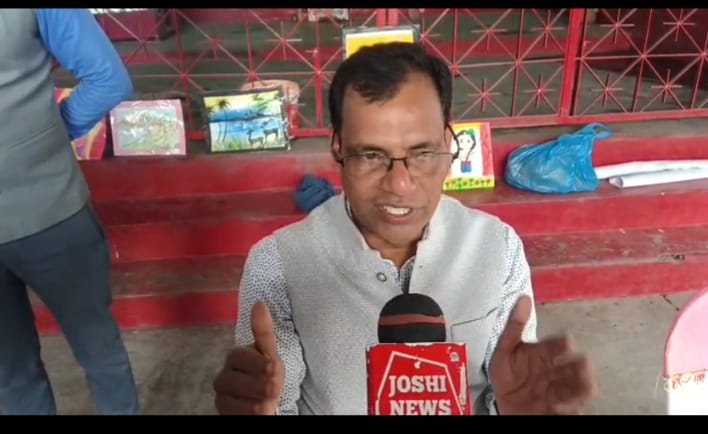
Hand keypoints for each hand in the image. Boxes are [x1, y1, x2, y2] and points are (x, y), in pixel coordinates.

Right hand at [214, 301, 283, 414]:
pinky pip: (233, 413)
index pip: (240, 356)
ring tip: (269, 402)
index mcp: (235, 357)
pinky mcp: (223, 412)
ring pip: (234, 398)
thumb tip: (259, 303)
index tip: (274, 367)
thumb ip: (263, 331)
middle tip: (275, 387)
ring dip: (257, 401)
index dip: (258, 363)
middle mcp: (223, 376)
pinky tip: (261, 410)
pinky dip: (249, 413)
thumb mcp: (270, 353)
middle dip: (261, 384)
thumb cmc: (268, 374)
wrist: (268, 399)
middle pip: (236, 380)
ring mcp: (222, 396)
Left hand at [489, 295, 597, 414]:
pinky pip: (565, 410)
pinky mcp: (555, 410)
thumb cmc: (507, 374)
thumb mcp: (505, 349)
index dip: (561, 343)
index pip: (555, 346)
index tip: (568, 340)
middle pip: (568, 368)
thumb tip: (523, 298)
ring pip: (571, 388)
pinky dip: (571, 409)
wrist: (502, 403)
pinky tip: (574, 408)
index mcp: (542, 354)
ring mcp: (555, 391)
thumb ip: (515, 325)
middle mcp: (553, 372)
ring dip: (581, 387)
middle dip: (578, 366)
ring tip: (589, 388)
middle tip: (586, 364)